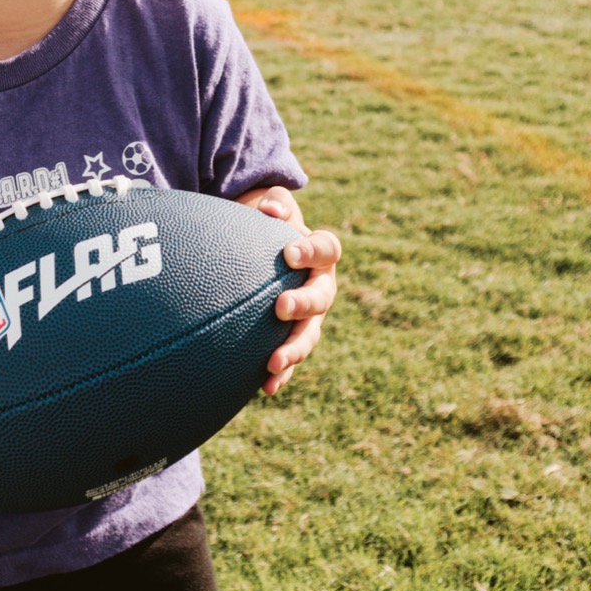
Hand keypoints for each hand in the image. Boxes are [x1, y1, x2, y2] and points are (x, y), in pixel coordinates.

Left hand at [238, 188, 340, 394]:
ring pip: (310, 335)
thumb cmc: (269, 226)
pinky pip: (292, 359)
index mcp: (321, 253)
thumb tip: (270, 210)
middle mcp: (321, 287)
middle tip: (280, 307)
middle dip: (303, 304)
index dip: (310, 252)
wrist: (264, 252)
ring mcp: (311, 317)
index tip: (288, 253)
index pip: (326, 250)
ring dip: (294, 349)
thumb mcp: (273, 207)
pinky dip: (282, 374)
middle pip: (321, 298)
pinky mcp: (293, 338)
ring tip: (273, 362)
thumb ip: (275, 202)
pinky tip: (266, 388)